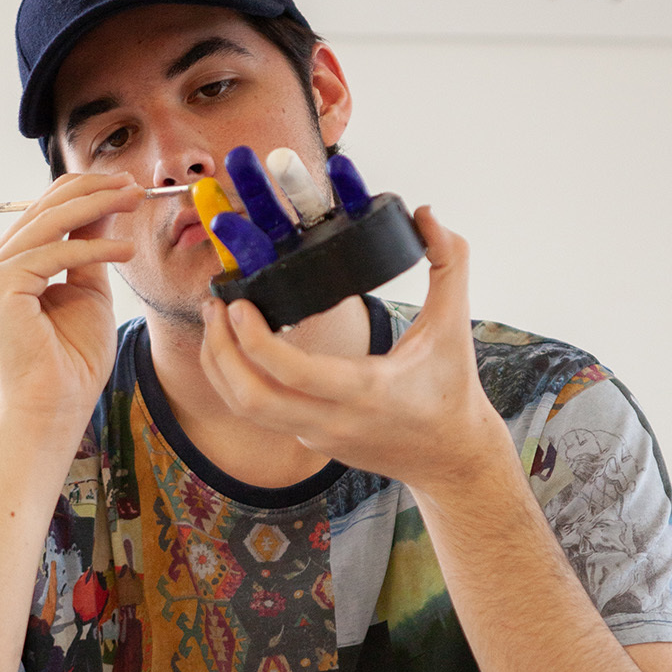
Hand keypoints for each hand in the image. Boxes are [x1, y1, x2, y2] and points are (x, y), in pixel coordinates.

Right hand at [0, 172, 141, 438]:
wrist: (53, 412)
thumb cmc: (72, 367)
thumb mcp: (88, 294)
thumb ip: (90, 251)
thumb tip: (105, 207)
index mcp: (2, 272)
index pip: (41, 216)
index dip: (85, 195)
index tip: (126, 189)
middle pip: (41, 209)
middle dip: (93, 191)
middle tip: (135, 184)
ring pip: (48, 222)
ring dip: (97, 206)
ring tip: (135, 200)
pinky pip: (54, 253)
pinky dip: (94, 248)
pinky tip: (127, 250)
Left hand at [199, 209, 509, 498]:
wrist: (450, 458)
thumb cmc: (451, 388)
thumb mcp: (455, 324)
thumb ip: (449, 263)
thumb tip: (428, 214)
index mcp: (367, 390)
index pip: (295, 374)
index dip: (256, 341)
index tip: (238, 304)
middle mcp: (333, 419)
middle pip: (253, 399)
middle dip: (221, 351)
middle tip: (216, 306)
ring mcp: (317, 434)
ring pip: (246, 410)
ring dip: (221, 366)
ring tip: (216, 320)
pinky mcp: (309, 439)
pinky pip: (258, 413)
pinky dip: (236, 379)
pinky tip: (234, 345)